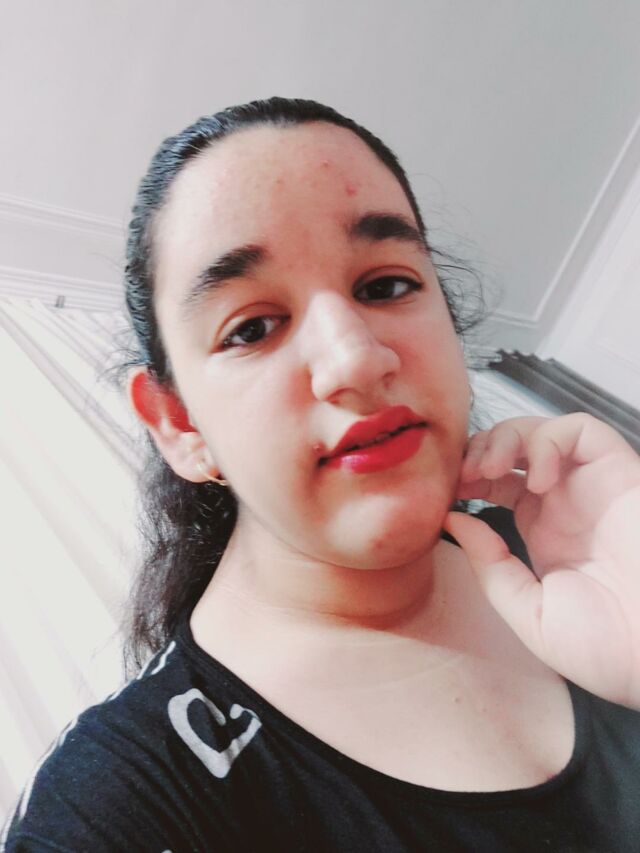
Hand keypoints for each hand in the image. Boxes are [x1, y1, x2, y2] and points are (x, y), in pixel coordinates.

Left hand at [444, 413, 639, 707]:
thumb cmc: (609, 650)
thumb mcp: (531, 613)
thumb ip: (491, 566)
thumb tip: (453, 520)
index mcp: (545, 533)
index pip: (498, 482)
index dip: (469, 477)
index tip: (448, 493)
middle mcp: (567, 503)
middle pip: (515, 449)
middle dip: (480, 449)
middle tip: (463, 474)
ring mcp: (593, 487)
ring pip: (543, 430)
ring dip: (506, 438)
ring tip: (490, 469)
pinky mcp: (621, 473)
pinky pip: (582, 430)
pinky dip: (550, 440)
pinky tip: (538, 478)